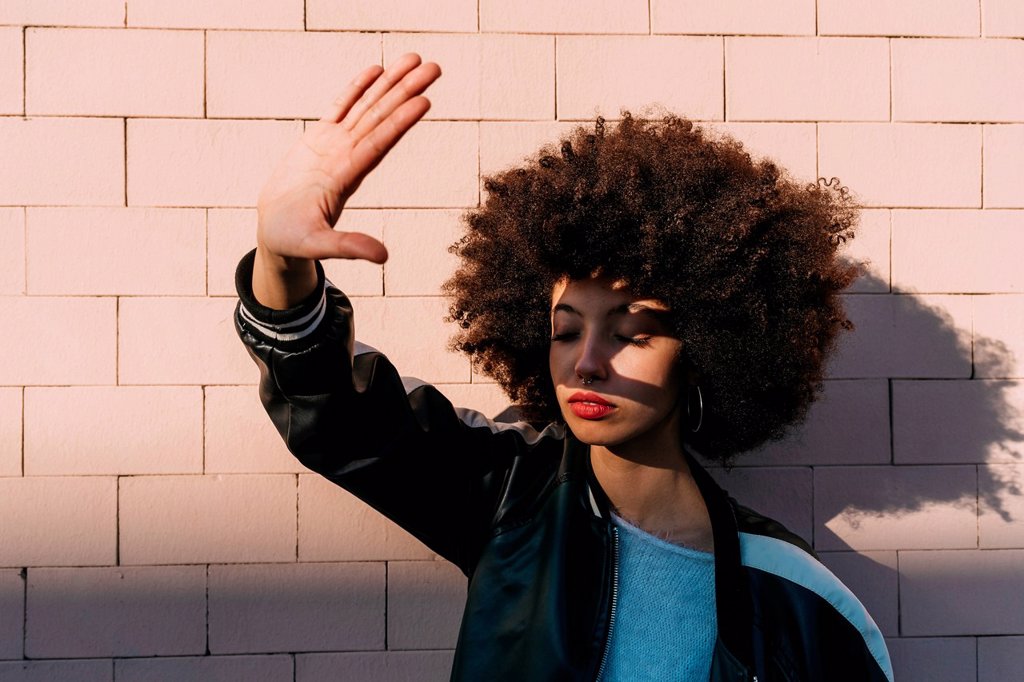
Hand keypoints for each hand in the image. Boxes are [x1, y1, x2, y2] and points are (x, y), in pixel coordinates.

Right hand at [256, 53, 441, 268]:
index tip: (424, 100)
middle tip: (435, 67)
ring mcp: (333, 146)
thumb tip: (382, 257)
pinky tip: (376, 70)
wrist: (277, 232)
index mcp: (347, 177)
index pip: (379, 143)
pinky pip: (340, 108)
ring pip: (366, 108)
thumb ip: (348, 247)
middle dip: (406, 91)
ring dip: (390, 84)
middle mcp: (347, 157)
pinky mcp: (317, 140)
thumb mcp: (318, 246)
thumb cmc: (294, 240)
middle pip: (381, 118)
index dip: (400, 122)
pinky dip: (356, 89)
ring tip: (414, 59)